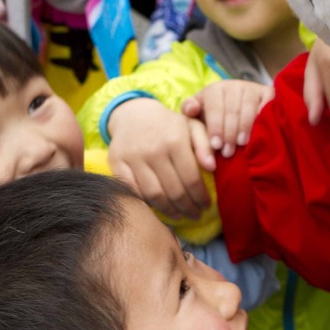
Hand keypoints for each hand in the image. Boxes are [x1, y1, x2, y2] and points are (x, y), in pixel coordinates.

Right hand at [107, 98, 210, 217]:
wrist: (134, 114)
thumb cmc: (169, 124)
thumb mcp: (192, 126)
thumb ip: (205, 145)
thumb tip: (212, 167)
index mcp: (175, 140)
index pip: (192, 179)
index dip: (201, 197)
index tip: (207, 206)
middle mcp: (154, 150)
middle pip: (174, 191)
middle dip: (188, 208)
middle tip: (195, 215)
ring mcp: (133, 157)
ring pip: (154, 195)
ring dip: (169, 210)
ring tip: (179, 215)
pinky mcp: (117, 163)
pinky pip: (133, 191)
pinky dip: (146, 203)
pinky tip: (157, 207)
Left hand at [181, 81, 273, 160]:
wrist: (239, 109)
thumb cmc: (215, 117)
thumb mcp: (199, 114)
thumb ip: (190, 112)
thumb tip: (191, 109)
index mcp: (214, 90)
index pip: (215, 108)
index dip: (215, 127)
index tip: (216, 145)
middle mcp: (234, 85)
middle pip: (232, 109)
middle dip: (229, 133)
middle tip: (228, 152)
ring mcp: (252, 88)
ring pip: (249, 107)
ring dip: (245, 127)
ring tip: (242, 144)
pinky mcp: (268, 93)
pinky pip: (267, 104)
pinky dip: (264, 117)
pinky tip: (260, 132)